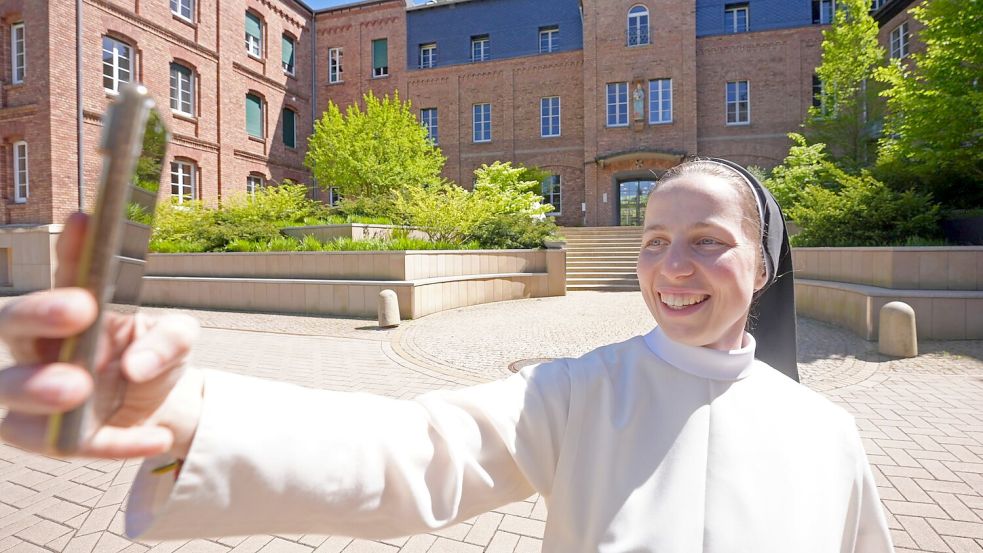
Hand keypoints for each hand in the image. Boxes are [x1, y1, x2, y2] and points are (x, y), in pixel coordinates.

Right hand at [0, 212, 202, 458]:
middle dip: (37, 314)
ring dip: (39, 388)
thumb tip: (135, 363)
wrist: (162, 405)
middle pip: (10, 323)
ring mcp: (37, 391)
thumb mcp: (178, 340)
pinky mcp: (50, 437)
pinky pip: (63, 444)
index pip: (66, 272)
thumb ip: (169, 339)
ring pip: (11, 391)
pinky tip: (155, 438)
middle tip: (78, 310)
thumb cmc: (156, 356)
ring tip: (78, 388)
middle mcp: (40, 344)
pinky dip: (112, 443)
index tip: (86, 222)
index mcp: (71, 307)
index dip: (72, 248)